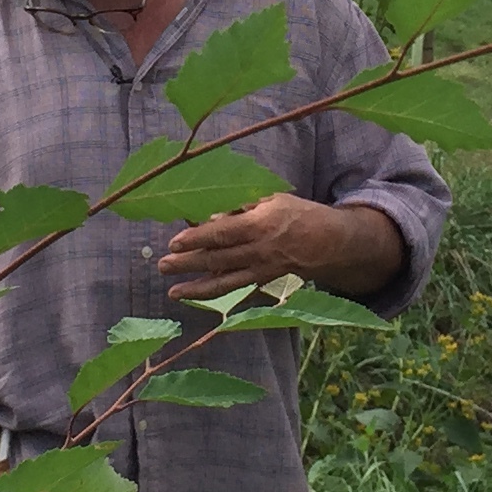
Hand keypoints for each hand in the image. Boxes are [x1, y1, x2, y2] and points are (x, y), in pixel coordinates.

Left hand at [160, 193, 402, 304]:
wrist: (329, 242)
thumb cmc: (297, 214)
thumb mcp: (271, 199)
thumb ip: (241, 205)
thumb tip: (210, 214)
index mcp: (260, 223)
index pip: (222, 232)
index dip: (197, 238)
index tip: (174, 241)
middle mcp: (259, 249)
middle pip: (218, 257)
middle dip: (188, 262)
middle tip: (162, 265)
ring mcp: (261, 268)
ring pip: (224, 280)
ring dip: (196, 286)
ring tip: (172, 290)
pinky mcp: (263, 280)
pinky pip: (234, 286)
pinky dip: (213, 290)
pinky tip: (193, 292)